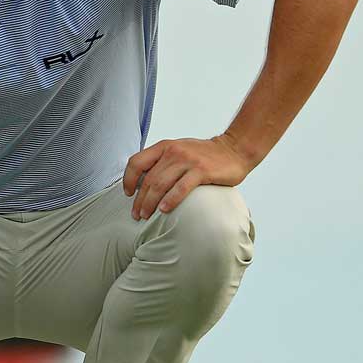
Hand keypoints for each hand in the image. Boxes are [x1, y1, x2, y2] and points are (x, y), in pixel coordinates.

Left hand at [123, 135, 251, 219]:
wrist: (235, 149)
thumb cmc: (204, 154)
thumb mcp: (178, 150)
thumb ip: (162, 161)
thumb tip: (142, 181)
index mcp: (164, 146)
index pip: (136, 162)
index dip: (128, 179)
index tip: (128, 194)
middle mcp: (173, 152)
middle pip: (148, 179)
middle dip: (139, 199)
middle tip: (136, 214)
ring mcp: (187, 161)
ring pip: (160, 185)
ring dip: (150, 203)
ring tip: (145, 215)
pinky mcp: (202, 171)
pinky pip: (181, 188)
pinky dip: (170, 200)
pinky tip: (164, 210)